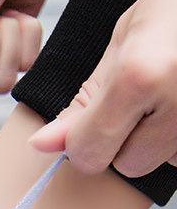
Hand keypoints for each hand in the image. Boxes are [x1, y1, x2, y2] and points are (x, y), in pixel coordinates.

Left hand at [30, 0, 176, 176]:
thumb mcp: (121, 44)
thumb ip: (83, 101)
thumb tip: (45, 143)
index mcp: (140, 77)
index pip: (89, 152)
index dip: (81, 142)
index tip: (85, 125)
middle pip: (128, 164)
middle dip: (125, 141)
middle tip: (141, 98)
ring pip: (160, 163)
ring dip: (156, 139)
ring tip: (168, 93)